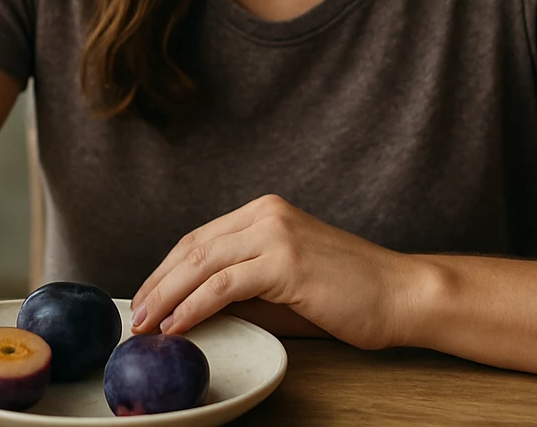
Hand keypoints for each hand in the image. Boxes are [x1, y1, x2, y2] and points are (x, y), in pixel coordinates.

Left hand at [128, 194, 414, 348]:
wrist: (401, 294)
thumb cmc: (350, 295)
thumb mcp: (285, 283)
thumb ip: (243, 287)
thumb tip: (193, 308)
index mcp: (265, 211)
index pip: (200, 238)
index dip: (167, 269)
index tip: (147, 296)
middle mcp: (266, 214)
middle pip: (193, 248)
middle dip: (158, 283)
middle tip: (135, 315)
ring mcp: (276, 234)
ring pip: (202, 264)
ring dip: (167, 297)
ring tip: (146, 325)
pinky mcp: (285, 261)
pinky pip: (224, 286)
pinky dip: (194, 307)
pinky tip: (177, 326)